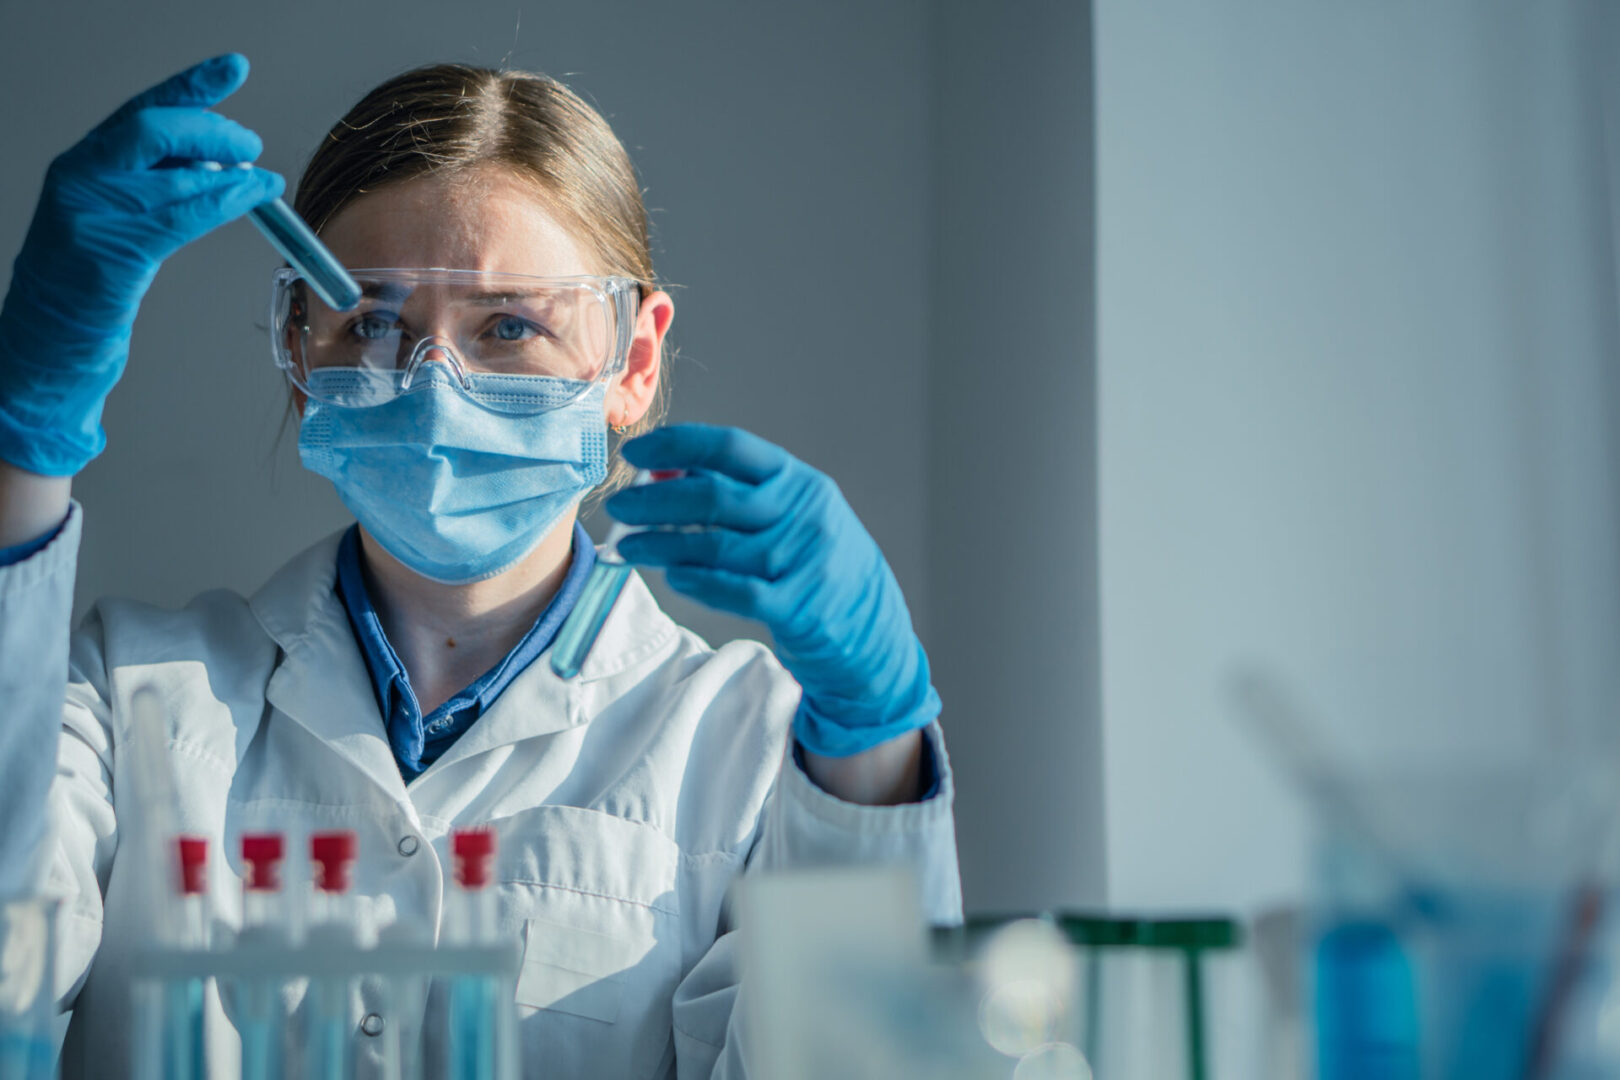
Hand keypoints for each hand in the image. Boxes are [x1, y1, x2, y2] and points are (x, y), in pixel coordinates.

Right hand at [0, 54, 282, 475]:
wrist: (46, 346)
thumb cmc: (87, 292)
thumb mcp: (119, 225)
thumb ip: (156, 192)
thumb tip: (218, 168)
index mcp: (82, 166)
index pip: (141, 111)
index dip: (191, 86)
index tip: (232, 68)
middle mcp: (80, 179)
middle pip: (154, 128)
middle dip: (212, 129)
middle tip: (250, 146)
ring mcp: (91, 214)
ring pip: (173, 171)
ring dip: (229, 171)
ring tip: (262, 179)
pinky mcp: (111, 252)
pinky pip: (181, 215)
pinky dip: (225, 202)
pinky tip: (252, 198)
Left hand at [607, 424, 940, 756]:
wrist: (871, 626)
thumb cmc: (812, 563)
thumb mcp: (788, 515)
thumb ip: (733, 492)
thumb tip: (661, 471)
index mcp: (798, 481)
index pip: (732, 448)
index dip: (678, 445)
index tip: (635, 455)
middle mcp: (805, 514)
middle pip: (715, 498)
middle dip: (656, 501)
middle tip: (618, 506)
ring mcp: (804, 561)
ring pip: (715, 547)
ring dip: (662, 546)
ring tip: (628, 547)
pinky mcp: (799, 608)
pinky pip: (734, 591)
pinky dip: (696, 582)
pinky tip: (671, 576)